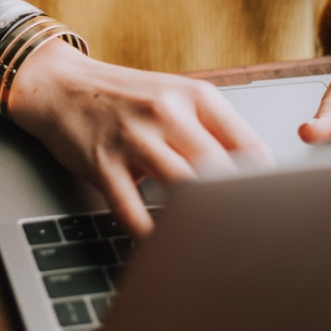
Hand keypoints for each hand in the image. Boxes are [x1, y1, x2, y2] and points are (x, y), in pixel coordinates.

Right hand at [9, 39, 272, 238]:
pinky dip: (148, 234)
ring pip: (182, 189)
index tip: (270, 209)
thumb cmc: (123, 97)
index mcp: (195, 96)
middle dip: (235, 207)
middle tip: (245, 235)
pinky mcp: (102, 163)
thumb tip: (255, 175)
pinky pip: (131, 210)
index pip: (248, 145)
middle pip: (219, 170)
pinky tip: (160, 244)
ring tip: (208, 245)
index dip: (264, 184)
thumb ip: (211, 129)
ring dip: (196, 221)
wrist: (60, 85)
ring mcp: (133, 138)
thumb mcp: (173, 97)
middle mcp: (166, 113)